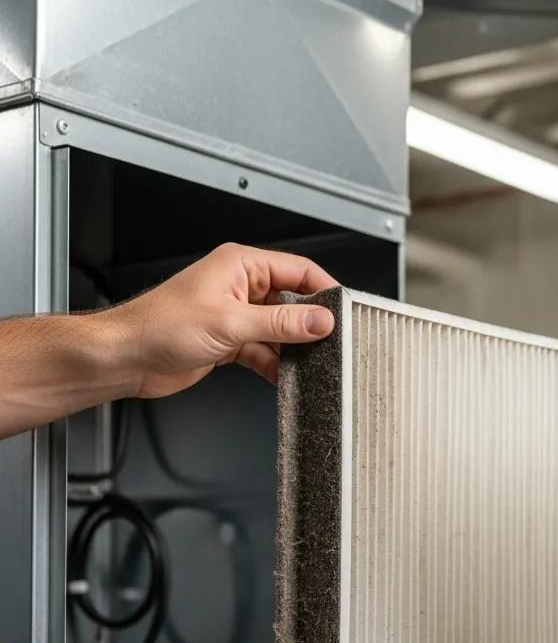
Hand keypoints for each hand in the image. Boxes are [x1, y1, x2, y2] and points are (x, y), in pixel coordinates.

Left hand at [106, 243, 337, 398]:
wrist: (127, 357)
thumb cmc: (161, 326)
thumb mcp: (232, 323)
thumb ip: (282, 323)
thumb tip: (321, 320)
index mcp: (241, 265)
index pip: (299, 270)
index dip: (325, 290)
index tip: (345, 312)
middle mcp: (242, 286)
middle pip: (293, 300)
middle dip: (311, 323)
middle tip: (332, 343)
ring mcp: (237, 314)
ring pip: (281, 329)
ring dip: (293, 348)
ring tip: (311, 364)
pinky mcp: (231, 340)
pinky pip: (266, 350)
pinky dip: (276, 364)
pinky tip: (285, 377)